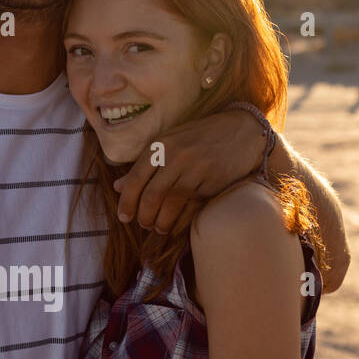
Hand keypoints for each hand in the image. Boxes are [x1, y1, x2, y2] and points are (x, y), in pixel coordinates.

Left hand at [113, 110, 265, 232]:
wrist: (241, 131)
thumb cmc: (199, 138)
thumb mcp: (169, 144)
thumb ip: (143, 166)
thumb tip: (117, 187)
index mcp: (161, 144)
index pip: (136, 179)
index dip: (126, 202)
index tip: (124, 217)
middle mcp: (177, 155)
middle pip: (152, 195)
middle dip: (144, 216)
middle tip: (144, 224)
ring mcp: (197, 168)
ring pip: (171, 204)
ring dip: (161, 222)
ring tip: (159, 228)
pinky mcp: (214, 181)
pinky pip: (191, 207)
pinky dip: (180, 221)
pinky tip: (175, 226)